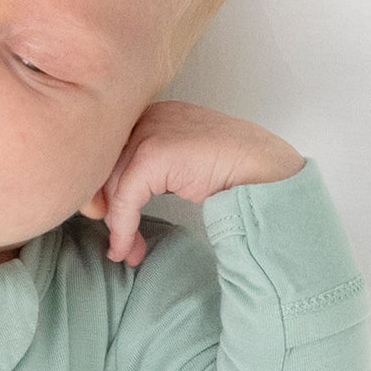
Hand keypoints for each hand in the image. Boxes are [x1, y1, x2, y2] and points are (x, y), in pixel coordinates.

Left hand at [80, 101, 305, 267]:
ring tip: (128, 253)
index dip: (105, 195)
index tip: (113, 227)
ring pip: (113, 186)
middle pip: (106, 171)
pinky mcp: (154, 153)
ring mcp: (150, 131)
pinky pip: (125, 198)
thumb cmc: (233, 171)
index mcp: (153, 116)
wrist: (264, 169)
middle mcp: (148, 117)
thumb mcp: (180, 169)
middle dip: (109, 214)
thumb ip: (149, 177)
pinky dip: (124, 228)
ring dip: (117, 227)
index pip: (110, 158)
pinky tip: (128, 249)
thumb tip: (115, 207)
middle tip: (122, 247)